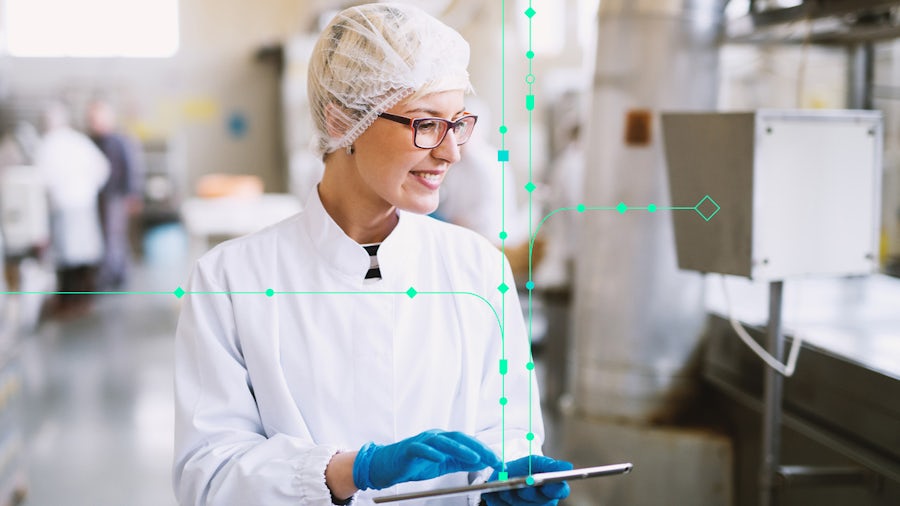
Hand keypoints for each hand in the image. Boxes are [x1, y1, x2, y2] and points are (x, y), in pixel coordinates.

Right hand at [352, 429, 500, 490]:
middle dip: (479, 448)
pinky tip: (440, 458)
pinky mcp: (409, 448)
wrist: (386, 466)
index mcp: (445, 440)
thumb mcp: (443, 464)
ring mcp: (423, 440)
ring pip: (444, 441)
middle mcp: (436, 436)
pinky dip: (431, 452)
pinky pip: (421, 448)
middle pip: (460, 438)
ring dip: (461, 449)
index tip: (500, 462)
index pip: (468, 442)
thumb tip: (482, 463)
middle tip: (493, 460)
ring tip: (475, 458)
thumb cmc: (414, 464)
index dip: (486, 451)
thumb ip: (461, 462)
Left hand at [483, 455, 572, 505]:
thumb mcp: (535, 463)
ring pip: (520, 504)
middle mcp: (542, 502)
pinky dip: (499, 499)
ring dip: (511, 494)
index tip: (544, 482)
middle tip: (523, 482)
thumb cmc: (523, 468)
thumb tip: (568, 467)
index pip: (560, 491)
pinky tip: (496, 493)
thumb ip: (550, 465)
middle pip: (538, 499)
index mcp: (552, 489)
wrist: (504, 474)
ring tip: (505, 488)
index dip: (554, 488)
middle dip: (528, 490)